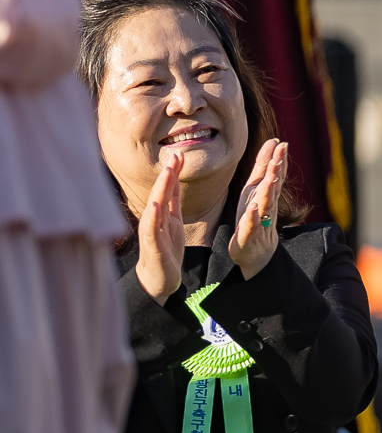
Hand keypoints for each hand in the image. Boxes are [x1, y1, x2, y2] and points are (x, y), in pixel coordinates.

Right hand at [133, 148, 186, 302]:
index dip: (173, 172)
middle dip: (168, 175)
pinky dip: (152, 217)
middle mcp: (155, 219)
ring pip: (155, 206)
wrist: (158, 278)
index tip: (179, 154)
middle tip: (174, 156)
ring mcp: (152, 231)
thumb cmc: (165, 249)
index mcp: (163, 214)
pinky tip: (155, 205)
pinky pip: (151, 229)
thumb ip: (173, 203)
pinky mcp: (152, 245)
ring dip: (160, 189)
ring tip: (167, 172)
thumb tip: (174, 181)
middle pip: (161, 193)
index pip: (168, 189)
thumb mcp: (174, 222)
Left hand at [228, 140, 287, 278]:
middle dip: (277, 172)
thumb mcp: (255, 189)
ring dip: (269, 192)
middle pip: (274, 187)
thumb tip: (273, 141)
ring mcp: (259, 221)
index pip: (276, 176)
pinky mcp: (248, 235)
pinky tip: (253, 209)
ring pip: (266, 204)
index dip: (279, 160)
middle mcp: (266, 206)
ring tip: (271, 178)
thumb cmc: (254, 218)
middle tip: (280, 156)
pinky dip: (252, 217)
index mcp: (267, 195)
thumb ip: (263, 166)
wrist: (255, 252)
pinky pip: (251, 225)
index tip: (282, 144)